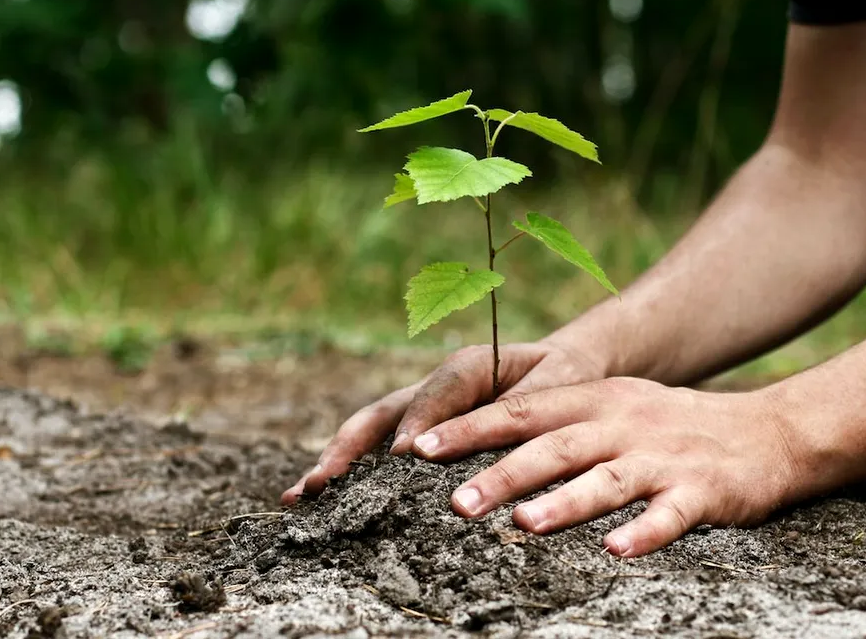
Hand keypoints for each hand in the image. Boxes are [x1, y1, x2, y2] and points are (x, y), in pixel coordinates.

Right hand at [281, 337, 607, 504]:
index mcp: (470, 365)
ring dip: (336, 460)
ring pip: (371, 430)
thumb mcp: (559, 383)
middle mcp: (436, 385)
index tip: (403, 456)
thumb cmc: (564, 377)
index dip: (419, 421)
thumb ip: (529, 403)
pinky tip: (319, 500)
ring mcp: (422, 407)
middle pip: (383, 412)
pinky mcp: (419, 428)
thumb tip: (497, 429)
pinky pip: (380, 447)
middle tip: (321, 482)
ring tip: (301, 495)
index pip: (438, 392)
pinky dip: (350, 471)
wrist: (563, 367)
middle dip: (350, 447)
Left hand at [408, 377, 801, 556]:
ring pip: (607, 479)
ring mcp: (664, 457)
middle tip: (455, 502)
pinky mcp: (703, 491)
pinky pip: (669, 515)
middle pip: (555, 446)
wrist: (768, 432)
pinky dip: (644, 533)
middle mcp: (624, 423)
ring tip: (524, 525)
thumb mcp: (616, 408)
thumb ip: (558, 423)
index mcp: (597, 400)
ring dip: (564, 502)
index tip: (420, 448)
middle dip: (503, 473)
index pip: (523, 411)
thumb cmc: (673, 427)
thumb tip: (482, 449)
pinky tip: (617, 552)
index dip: (471, 428)